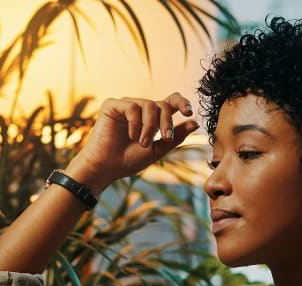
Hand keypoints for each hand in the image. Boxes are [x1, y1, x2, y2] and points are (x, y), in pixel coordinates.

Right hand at [66, 92, 199, 191]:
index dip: (182, 102)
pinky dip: (135, 123)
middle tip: (164, 138)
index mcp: (151, 118)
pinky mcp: (112, 105)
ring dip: (150, 126)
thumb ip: (175, 136)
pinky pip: (131, 107)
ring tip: (143, 143)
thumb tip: (195, 122)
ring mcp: (125, 105)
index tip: (189, 112)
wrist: (106, 168)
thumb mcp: (158, 150)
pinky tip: (131, 136)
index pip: (171, 101)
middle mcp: (139, 109)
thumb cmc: (128, 161)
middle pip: (162, 104)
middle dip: (166, 121)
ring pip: (149, 105)